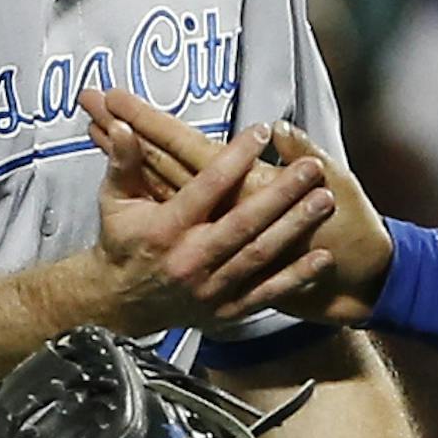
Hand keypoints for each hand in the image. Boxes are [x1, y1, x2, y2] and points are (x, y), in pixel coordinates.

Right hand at [80, 88, 393, 323]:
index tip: (262, 132)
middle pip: (243, 222)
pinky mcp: (226, 310)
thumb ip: (123, 164)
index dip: (235, 159)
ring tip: (323, 201)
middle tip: (310, 168)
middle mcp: (191, 260)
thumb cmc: (122, 245)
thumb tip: (124, 127)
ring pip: (259, 255)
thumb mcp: (114, 202)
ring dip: (295, 228)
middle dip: (281, 194)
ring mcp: (211, 288)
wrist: (120, 307)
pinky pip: (266, 294)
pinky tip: (322, 258)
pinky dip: (295, 278)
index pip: (206, 187)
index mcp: (165, 229)